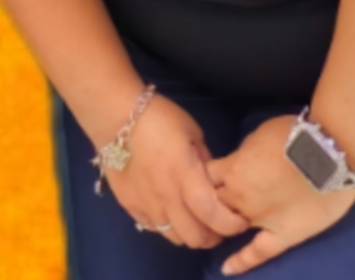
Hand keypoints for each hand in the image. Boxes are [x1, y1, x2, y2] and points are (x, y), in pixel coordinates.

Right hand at [93, 92, 249, 252]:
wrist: (114, 116)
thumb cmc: (159, 118)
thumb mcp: (193, 134)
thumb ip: (205, 163)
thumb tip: (213, 182)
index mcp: (186, 176)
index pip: (212, 216)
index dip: (231, 226)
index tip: (240, 222)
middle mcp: (166, 197)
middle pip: (195, 238)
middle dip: (213, 237)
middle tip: (217, 226)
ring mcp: (146, 205)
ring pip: (174, 238)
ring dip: (189, 234)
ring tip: (193, 220)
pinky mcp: (129, 206)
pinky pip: (153, 228)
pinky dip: (167, 226)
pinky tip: (170, 212)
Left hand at [207, 115, 354, 272]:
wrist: (330, 152)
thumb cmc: (295, 134)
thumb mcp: (258, 134)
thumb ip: (243, 154)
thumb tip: (240, 162)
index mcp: (231, 170)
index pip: (203, 179)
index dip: (202, 180)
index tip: (205, 180)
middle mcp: (239, 198)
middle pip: (211, 206)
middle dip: (209, 205)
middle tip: (213, 205)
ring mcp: (260, 219)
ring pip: (229, 228)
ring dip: (223, 227)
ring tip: (220, 229)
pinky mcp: (283, 234)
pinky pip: (258, 252)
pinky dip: (242, 262)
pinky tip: (227, 270)